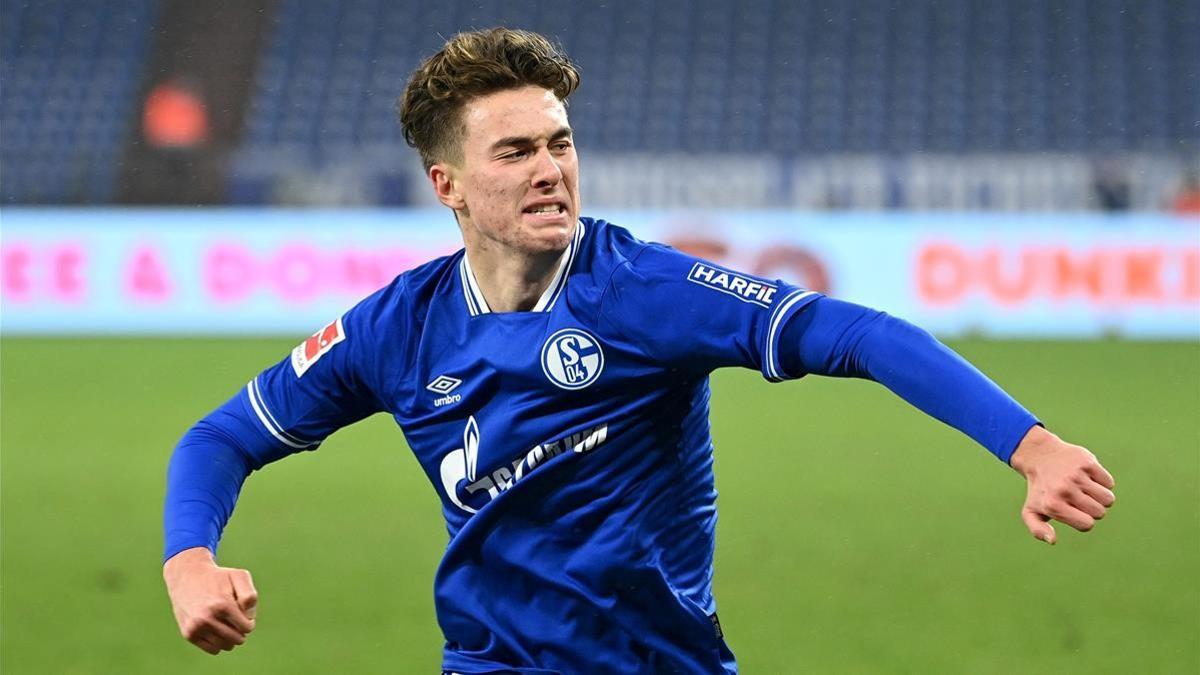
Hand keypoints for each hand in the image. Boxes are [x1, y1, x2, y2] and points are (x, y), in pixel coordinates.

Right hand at [163, 547, 257, 653]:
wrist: (187, 576)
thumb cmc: (218, 577)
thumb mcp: (239, 576)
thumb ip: (250, 596)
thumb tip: (248, 618)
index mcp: (223, 604)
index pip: (246, 627)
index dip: (249, 621)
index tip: (244, 613)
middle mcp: (207, 617)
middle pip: (237, 639)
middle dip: (241, 630)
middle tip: (235, 618)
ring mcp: (196, 627)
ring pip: (225, 646)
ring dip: (230, 638)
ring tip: (226, 623)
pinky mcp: (188, 634)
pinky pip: (213, 650)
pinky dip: (219, 643)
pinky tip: (216, 629)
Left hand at [1010, 425, 1115, 544]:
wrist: (1039, 456)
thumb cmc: (1040, 489)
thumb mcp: (1030, 511)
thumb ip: (1037, 530)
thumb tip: (1052, 540)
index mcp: (1053, 505)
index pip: (1087, 524)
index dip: (1085, 521)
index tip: (1075, 512)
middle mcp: (1064, 489)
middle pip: (1100, 512)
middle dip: (1094, 509)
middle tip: (1079, 499)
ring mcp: (1076, 475)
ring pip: (1108, 499)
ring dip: (1101, 498)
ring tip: (1086, 490)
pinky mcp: (1087, 462)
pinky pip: (1109, 482)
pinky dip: (1103, 482)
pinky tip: (1088, 477)